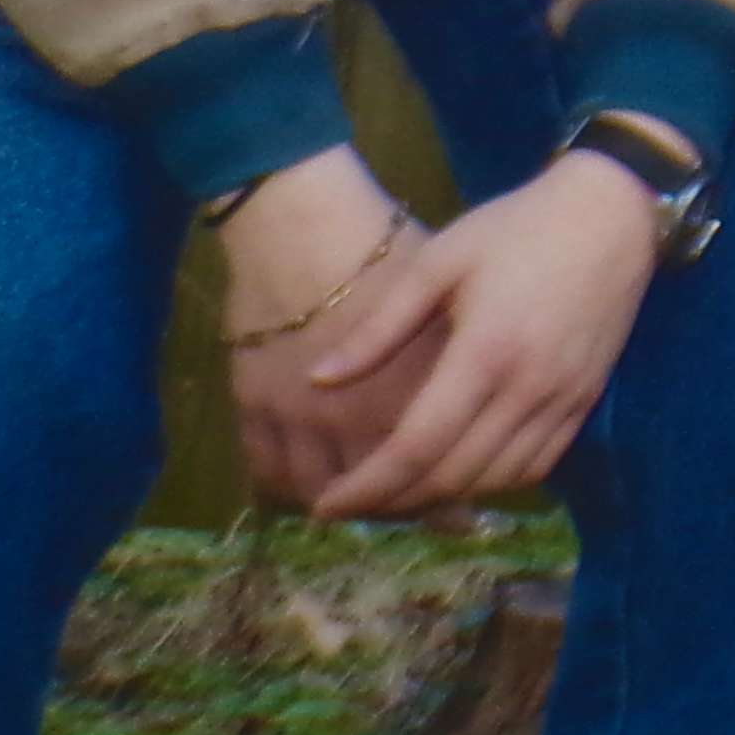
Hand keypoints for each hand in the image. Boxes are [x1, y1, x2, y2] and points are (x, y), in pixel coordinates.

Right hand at [218, 149, 439, 507]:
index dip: (443, 505)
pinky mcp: (252, 405)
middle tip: (425, 510)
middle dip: (404, 509)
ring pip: (321, 489)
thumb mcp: (444, 296)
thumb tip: (482, 411)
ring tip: (374, 500)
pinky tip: (317, 480)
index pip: (430, 471)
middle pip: (378, 492)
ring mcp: (294, 414)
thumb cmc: (383, 248)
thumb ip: (461, 361)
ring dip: (348, 503)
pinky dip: (291, 486)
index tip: (457, 516)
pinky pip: (268, 471)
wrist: (300, 219)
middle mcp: (350, 415)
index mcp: (413, 388)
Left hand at [307, 149, 676, 516]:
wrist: (614, 212)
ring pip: (495, 481)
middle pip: (453, 476)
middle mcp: (528, 388)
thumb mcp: (439, 262)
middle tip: (350, 503)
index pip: (417, 447)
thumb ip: (379, 328)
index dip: (366, 486)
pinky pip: (535, 467)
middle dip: (394, 502)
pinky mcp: (586, 401)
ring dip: (441, 498)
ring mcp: (564, 400)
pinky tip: (460, 471)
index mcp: (485, 351)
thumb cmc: (517, 228)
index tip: (324, 504)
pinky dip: (490, 483)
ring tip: (396, 492)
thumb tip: (319, 380)